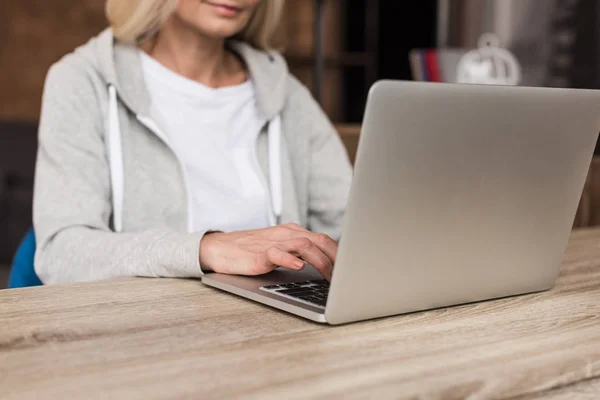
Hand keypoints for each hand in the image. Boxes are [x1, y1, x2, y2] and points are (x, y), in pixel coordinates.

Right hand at [199, 223, 337, 280]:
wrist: (221, 249)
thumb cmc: (251, 252)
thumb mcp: (281, 251)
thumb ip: (301, 255)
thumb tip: (327, 269)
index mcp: (294, 233)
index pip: (324, 239)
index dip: (341, 253)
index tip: (354, 267)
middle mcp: (287, 234)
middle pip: (320, 240)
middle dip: (337, 258)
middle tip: (348, 276)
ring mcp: (274, 242)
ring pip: (304, 245)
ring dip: (321, 261)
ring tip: (331, 276)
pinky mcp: (259, 253)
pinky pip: (278, 253)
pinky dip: (291, 259)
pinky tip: (299, 267)